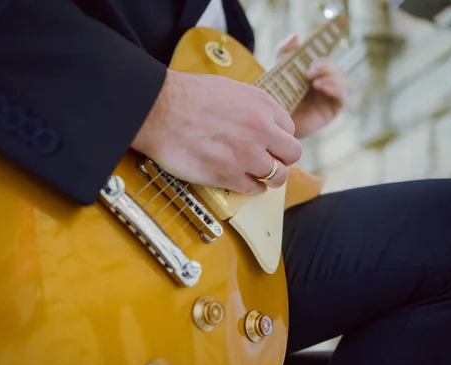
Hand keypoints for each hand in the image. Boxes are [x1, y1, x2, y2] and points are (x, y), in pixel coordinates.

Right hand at [131, 70, 301, 194]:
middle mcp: (261, 130)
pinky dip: (250, 188)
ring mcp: (246, 155)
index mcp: (262, 104)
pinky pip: (254, 190)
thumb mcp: (230, 89)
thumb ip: (251, 107)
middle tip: (269, 162)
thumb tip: (260, 123)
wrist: (158, 110)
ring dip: (268, 177)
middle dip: (282, 159)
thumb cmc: (186, 96)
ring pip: (278, 176)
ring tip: (256, 175)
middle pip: (292, 154)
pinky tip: (241, 182)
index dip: (278, 139)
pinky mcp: (228, 175)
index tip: (268, 144)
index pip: (289, 129)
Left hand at [277, 34, 346, 136]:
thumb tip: (296, 35)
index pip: (326, 58)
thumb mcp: (279, 72)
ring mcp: (331, 96)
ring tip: (313, 81)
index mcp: (315, 72)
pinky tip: (320, 87)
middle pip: (334, 68)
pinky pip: (341, 97)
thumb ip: (284, 52)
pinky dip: (334, 89)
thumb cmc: (277, 98)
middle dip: (324, 66)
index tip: (316, 50)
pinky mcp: (333, 110)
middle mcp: (326, 82)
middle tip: (308, 71)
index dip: (325, 52)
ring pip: (341, 80)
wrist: (275, 125)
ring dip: (330, 77)